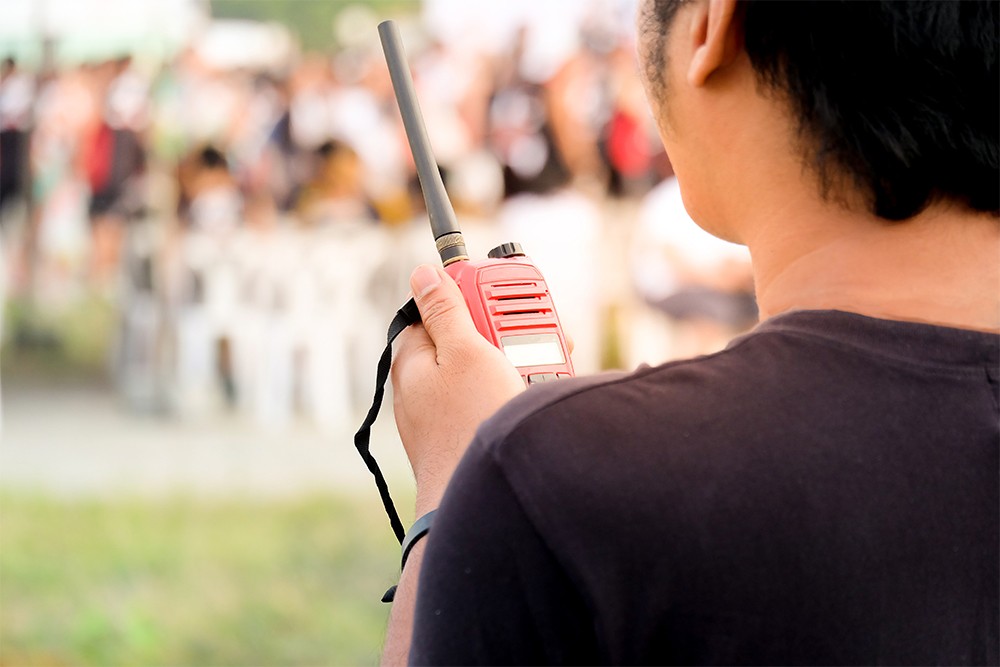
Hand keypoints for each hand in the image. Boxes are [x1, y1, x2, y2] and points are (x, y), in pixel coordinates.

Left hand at [391, 264, 524, 512]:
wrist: (485, 503)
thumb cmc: (470, 425)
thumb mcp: (463, 352)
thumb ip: (445, 311)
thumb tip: (422, 274)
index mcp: (413, 361)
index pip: (434, 310)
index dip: (467, 298)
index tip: (498, 295)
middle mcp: (424, 388)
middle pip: (467, 340)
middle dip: (506, 331)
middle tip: (538, 332)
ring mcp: (446, 416)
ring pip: (487, 372)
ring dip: (522, 363)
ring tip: (551, 367)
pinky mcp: (469, 437)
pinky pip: (495, 403)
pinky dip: (519, 395)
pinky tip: (540, 398)